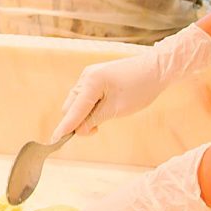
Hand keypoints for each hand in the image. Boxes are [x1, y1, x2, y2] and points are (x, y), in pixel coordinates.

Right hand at [51, 24, 210, 141]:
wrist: (157, 68)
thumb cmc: (140, 88)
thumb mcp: (117, 109)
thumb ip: (94, 120)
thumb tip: (78, 131)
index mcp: (90, 82)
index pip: (73, 111)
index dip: (65, 128)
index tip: (54, 142)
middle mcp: (85, 77)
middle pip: (70, 107)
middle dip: (78, 122)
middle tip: (97, 131)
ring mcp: (89, 76)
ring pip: (77, 102)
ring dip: (84, 115)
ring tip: (103, 121)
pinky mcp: (95, 77)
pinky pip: (84, 96)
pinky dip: (89, 107)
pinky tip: (103, 111)